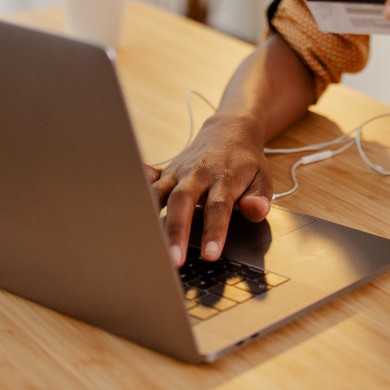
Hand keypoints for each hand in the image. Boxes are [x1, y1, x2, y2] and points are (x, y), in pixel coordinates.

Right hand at [146, 112, 272, 266]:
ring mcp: (179, 173)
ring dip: (152, 219)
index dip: (214, 231)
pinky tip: (126, 205)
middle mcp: (198, 174)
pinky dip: (137, 190)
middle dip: (177, 231)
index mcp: (224, 178)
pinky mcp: (166, 173)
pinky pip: (149, 181)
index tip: (210, 254)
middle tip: (174, 260)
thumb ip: (259, 198)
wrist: (229, 130)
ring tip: (146, 246)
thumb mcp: (263, 178)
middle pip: (183, 202)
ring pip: (160, 194)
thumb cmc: (245, 161)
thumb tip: (256, 210)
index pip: (218, 207)